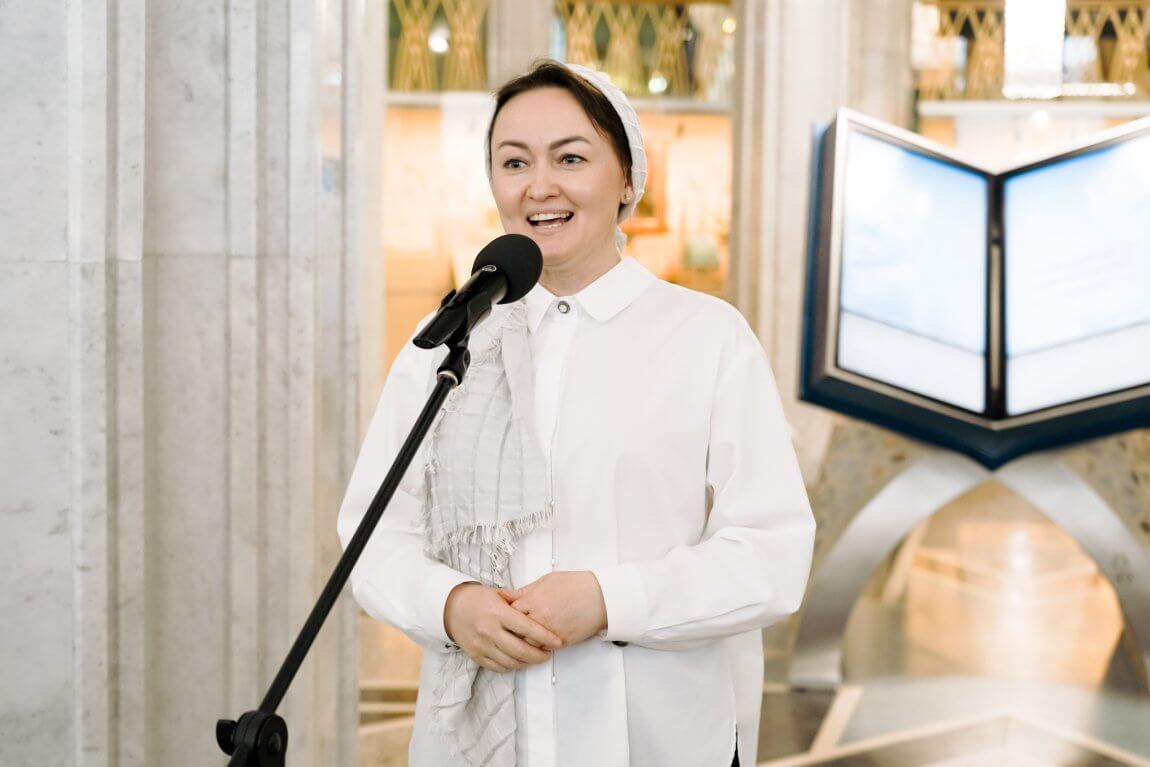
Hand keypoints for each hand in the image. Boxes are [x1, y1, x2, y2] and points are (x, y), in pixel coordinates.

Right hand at [444, 582, 563, 672]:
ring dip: (527, 662)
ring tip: (536, 658)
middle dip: (539, 655)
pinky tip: (519, 661)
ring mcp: (481, 645)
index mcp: (498, 612)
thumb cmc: (478, 599)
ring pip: (510, 661)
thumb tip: (541, 608)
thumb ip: (518, 602)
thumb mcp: (497, 593)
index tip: (557, 642)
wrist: (450, 608)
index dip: (545, 637)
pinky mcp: (475, 655)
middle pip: (520, 649)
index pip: (527, 627)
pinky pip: (498, 667)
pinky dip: (512, 667)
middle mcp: (489, 630)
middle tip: (548, 654)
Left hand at [498, 571, 607, 645]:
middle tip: (506, 631)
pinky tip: (537, 643)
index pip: (508, 613)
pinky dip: (538, 647)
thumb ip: (523, 591)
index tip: (503, 617)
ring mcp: (550, 632)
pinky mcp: (561, 642)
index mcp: (534, 600)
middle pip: (514, 632)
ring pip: (527, 644)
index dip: (504, 615)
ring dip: (523, 642)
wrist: (600, 596)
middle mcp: (540, 618)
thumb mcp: (546, 581)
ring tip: (520, 638)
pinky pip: (543, 650)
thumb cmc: (575, 585)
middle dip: (510, 631)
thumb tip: (504, 595)